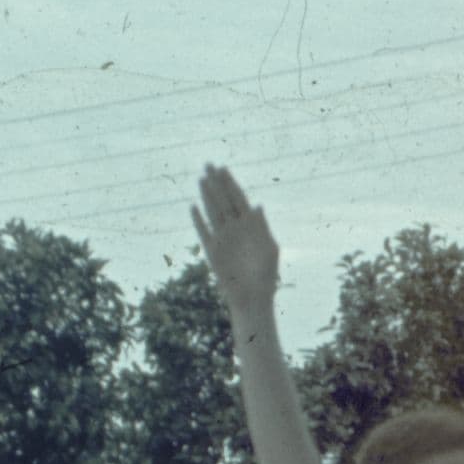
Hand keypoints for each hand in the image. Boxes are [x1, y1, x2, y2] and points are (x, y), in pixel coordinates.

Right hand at [192, 166, 279, 308]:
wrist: (253, 298)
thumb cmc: (267, 276)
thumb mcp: (270, 249)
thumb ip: (262, 228)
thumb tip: (257, 206)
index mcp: (250, 226)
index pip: (238, 198)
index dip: (230, 183)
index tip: (223, 168)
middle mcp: (235, 229)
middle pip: (223, 200)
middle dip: (216, 183)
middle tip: (208, 164)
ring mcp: (223, 239)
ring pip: (212, 212)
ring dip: (207, 195)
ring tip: (201, 179)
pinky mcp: (212, 252)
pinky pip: (203, 232)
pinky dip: (198, 221)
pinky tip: (193, 207)